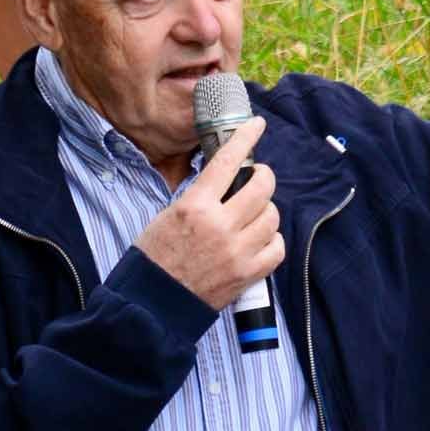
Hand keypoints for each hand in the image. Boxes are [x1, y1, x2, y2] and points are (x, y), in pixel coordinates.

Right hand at [135, 115, 283, 312]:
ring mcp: (236, 252)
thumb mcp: (168, 215)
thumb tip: (227, 179)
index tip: (257, 125)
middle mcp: (219, 226)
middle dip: (263, 177)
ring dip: (266, 211)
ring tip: (254, 216)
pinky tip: (259, 241)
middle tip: (257, 179)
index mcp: (195, 206)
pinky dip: (272, 241)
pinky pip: (277, 248)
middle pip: (262, 187)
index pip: (228, 161)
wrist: (152, 305)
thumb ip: (200, 196)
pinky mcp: (246, 276)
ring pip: (272, 216)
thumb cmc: (155, 258)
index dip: (246, 138)